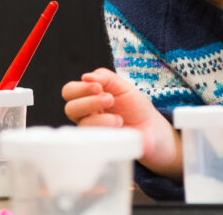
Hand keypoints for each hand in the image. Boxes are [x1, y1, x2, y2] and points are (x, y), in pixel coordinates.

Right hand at [61, 68, 180, 177]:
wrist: (152, 130)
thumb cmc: (136, 107)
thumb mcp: (123, 87)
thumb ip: (105, 78)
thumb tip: (86, 77)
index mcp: (88, 98)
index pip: (70, 91)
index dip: (80, 88)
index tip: (99, 88)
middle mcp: (86, 115)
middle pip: (70, 108)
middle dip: (89, 102)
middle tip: (110, 100)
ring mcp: (93, 132)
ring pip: (82, 125)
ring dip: (100, 119)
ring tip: (119, 119)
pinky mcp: (101, 146)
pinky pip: (94, 142)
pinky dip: (107, 133)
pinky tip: (119, 130)